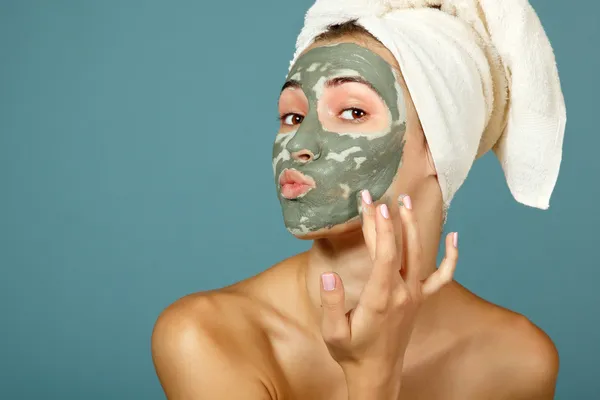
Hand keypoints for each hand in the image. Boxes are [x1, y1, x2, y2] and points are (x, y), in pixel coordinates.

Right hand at [318, 191, 457, 394]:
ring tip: (406, 202)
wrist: (376, 373)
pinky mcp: (420, 300)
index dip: (378, 226)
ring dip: (413, 227)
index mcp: (380, 298)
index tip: (371, 204)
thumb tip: (330, 275)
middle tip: (378, 196)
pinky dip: (451, 257)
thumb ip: (331, 304)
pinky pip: (442, 277)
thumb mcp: (333, 333)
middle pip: (400, 247)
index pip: (383, 254)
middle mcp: (402, 293)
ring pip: (420, 255)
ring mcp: (414, 296)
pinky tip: (454, 237)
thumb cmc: (352, 352)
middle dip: (390, 219)